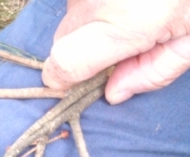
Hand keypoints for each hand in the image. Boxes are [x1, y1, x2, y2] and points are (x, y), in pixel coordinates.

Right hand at [42, 0, 189, 103]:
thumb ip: (151, 73)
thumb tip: (112, 94)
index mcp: (125, 23)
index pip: (65, 62)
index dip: (60, 80)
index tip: (68, 87)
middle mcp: (95, 0)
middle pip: (62, 43)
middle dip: (79, 56)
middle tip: (113, 51)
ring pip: (68, 21)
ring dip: (86, 30)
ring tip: (124, 18)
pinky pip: (77, 3)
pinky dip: (90, 10)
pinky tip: (118, 3)